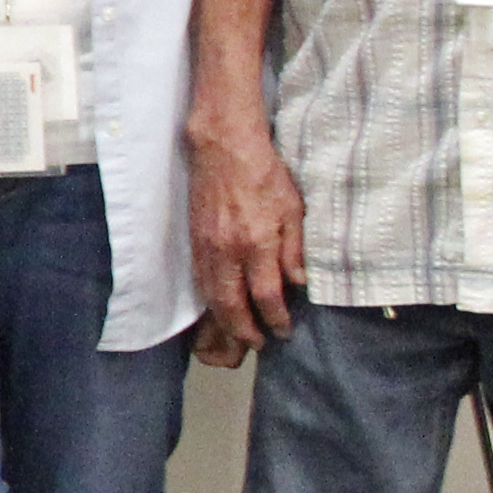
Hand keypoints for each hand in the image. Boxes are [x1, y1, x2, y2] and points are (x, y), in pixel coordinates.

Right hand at [188, 118, 307, 362]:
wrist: (224, 149)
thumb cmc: (265, 174)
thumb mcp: (293, 208)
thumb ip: (295, 248)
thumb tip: (298, 282)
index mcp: (257, 242)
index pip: (265, 294)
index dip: (275, 318)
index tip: (283, 330)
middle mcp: (228, 251)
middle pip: (232, 304)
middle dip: (244, 330)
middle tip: (257, 344)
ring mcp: (207, 247)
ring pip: (211, 296)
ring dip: (224, 321)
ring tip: (238, 333)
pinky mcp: (195, 240)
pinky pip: (200, 280)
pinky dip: (209, 300)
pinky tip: (218, 306)